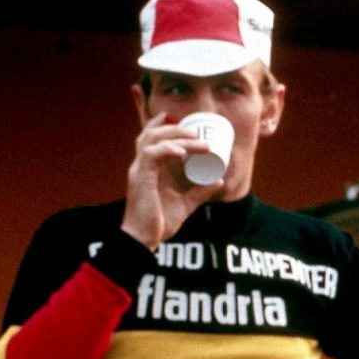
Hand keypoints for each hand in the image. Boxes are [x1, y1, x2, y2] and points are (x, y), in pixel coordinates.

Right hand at [121, 113, 219, 248]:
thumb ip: (199, 192)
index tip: (179, 119)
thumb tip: (218, 181)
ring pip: (152, 140)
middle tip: (196, 132)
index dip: (161, 124)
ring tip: (196, 140)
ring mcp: (139, 170)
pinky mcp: (141, 179)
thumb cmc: (159, 222)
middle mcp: (141, 165)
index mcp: (149, 169)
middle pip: (151, 133)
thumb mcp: (185, 204)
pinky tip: (182, 152)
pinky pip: (152, 155)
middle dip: (174, 128)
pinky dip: (167, 150)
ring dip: (175, 136)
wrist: (143, 239)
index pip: (150, 138)